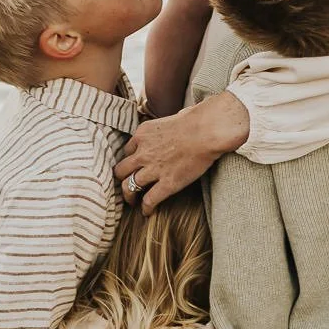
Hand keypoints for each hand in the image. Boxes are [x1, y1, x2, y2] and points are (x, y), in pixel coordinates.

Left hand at [116, 91, 249, 208]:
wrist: (207, 131)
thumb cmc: (196, 120)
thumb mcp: (172, 116)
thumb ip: (168, 125)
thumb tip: (179, 118)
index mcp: (143, 134)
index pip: (127, 150)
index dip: (130, 159)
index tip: (134, 165)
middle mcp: (143, 153)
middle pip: (121, 170)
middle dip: (122, 178)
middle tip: (126, 184)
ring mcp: (153, 169)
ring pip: (129, 187)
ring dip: (129, 196)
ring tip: (132, 202)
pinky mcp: (166, 184)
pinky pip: (149, 200)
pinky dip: (145, 208)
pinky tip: (147, 212)